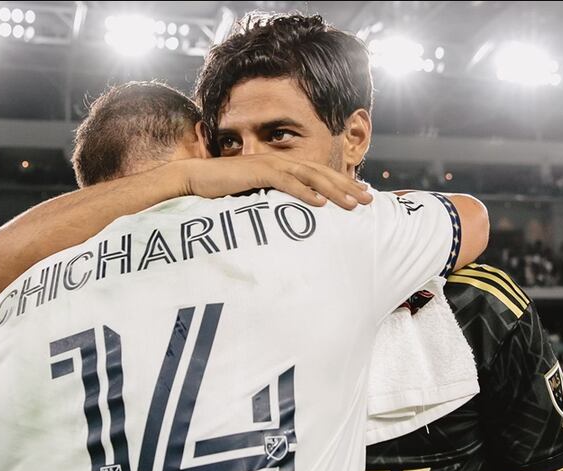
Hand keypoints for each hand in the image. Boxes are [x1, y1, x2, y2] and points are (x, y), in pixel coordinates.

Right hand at [177, 155, 372, 209]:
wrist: (195, 179)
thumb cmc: (223, 191)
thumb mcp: (256, 197)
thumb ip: (274, 201)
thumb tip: (289, 216)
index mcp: (282, 167)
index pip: (319, 175)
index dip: (342, 183)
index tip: (360, 196)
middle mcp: (280, 162)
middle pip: (322, 173)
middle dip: (347, 186)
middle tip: (368, 199)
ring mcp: (270, 165)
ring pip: (310, 176)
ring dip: (333, 190)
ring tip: (351, 204)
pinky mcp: (258, 172)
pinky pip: (286, 182)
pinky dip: (304, 192)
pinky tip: (319, 203)